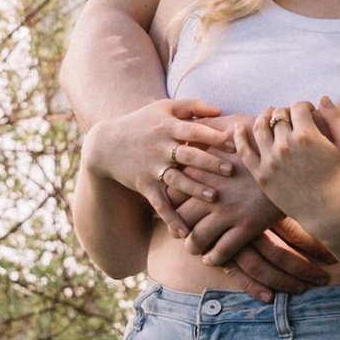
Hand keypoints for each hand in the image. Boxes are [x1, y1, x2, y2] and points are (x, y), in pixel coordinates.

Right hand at [97, 96, 237, 213]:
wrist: (105, 144)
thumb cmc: (141, 122)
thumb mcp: (164, 108)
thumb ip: (192, 107)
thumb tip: (220, 111)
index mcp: (168, 127)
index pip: (194, 131)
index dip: (214, 136)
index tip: (234, 143)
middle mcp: (160, 148)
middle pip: (188, 156)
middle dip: (210, 163)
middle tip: (231, 170)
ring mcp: (152, 168)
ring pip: (176, 180)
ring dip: (194, 189)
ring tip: (214, 197)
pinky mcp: (144, 186)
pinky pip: (159, 204)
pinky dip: (171, 218)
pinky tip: (184, 232)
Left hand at [170, 145, 339, 295]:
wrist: (295, 159)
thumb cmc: (265, 141)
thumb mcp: (236, 128)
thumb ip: (214, 129)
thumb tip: (197, 118)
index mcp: (205, 169)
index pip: (172, 188)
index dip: (168, 198)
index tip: (171, 203)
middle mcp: (212, 192)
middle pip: (179, 216)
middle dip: (175, 226)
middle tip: (177, 231)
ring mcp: (229, 212)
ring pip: (196, 239)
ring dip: (192, 246)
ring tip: (193, 247)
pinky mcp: (247, 227)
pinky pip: (222, 251)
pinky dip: (214, 258)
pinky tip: (213, 258)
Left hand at [233, 98, 339, 250]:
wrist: (328, 212)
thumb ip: (336, 118)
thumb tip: (322, 98)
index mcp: (307, 135)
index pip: (299, 107)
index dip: (305, 106)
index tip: (309, 113)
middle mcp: (285, 145)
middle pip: (279, 115)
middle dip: (287, 112)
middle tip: (293, 119)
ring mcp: (270, 160)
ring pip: (259, 127)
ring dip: (264, 116)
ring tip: (269, 116)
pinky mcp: (261, 174)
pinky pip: (244, 150)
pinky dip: (239, 136)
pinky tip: (238, 127)